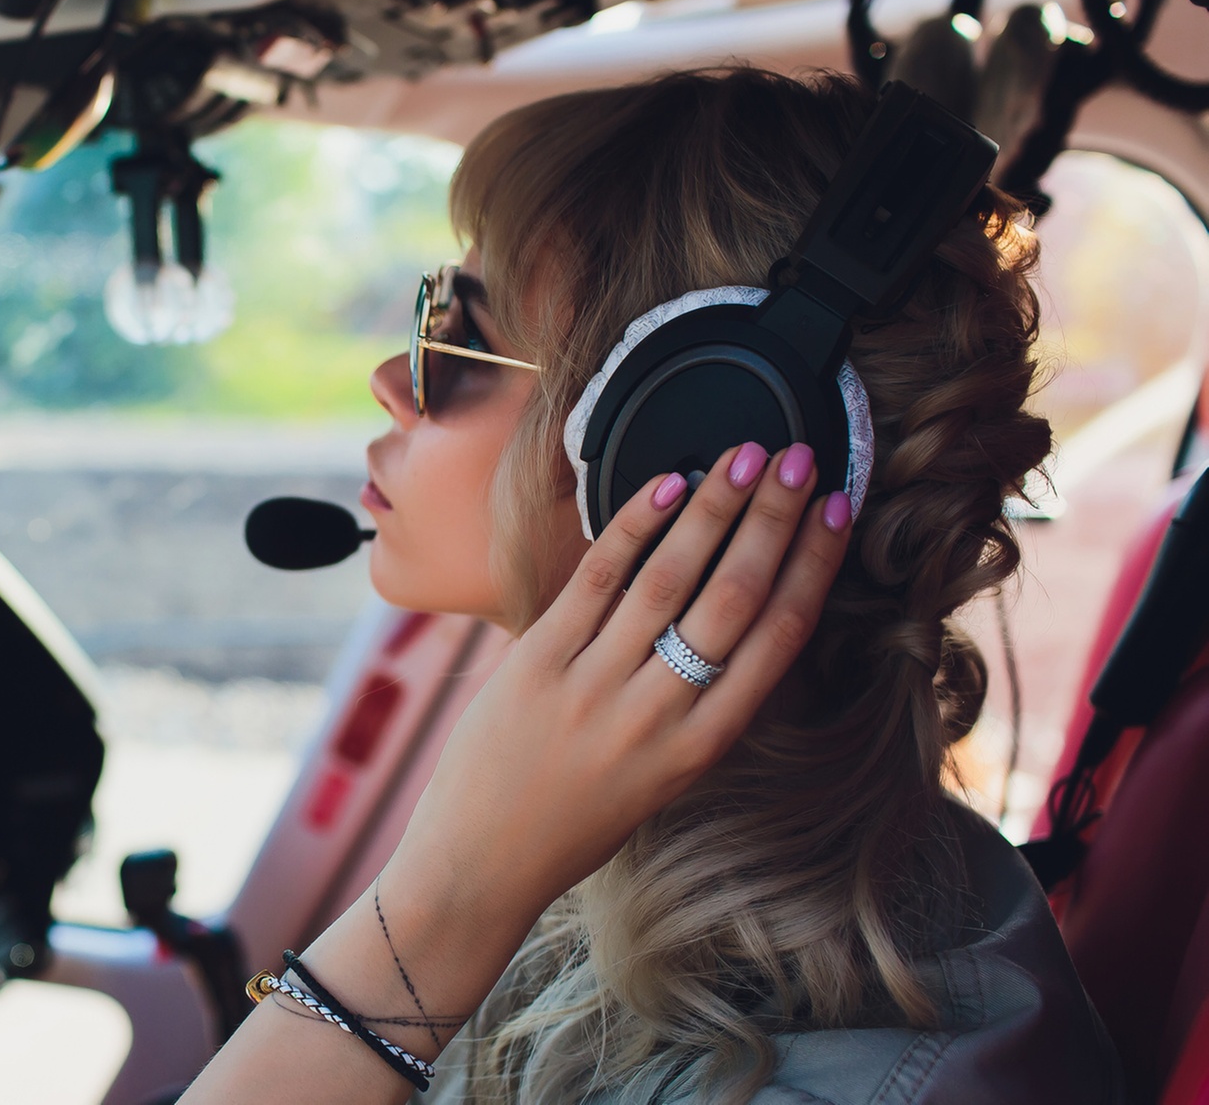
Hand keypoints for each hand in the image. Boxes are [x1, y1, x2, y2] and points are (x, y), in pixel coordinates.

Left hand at [389, 441, 848, 936]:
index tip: (837, 512)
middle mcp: (658, 715)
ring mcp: (595, 687)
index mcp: (701, 747)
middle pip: (736, 596)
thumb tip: (724, 615)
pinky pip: (596, 578)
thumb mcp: (659, 778)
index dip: (814, 566)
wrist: (480, 863)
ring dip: (715, 505)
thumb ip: (693, 708)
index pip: (778, 638)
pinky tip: (666, 483)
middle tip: (801, 461)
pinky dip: (635, 524)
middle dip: (776, 519)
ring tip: (745, 455)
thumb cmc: (571, 822)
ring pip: (671, 577)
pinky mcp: (537, 663)